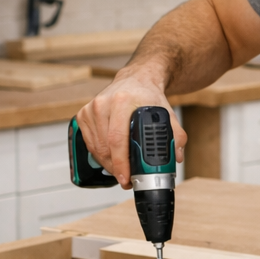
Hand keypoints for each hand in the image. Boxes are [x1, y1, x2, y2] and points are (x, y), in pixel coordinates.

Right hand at [76, 72, 185, 187]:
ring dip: (107, 164)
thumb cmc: (147, 96)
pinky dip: (99, 155)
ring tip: (120, 169)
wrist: (135, 80)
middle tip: (126, 179)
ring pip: (95, 148)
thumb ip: (176, 135)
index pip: (117, 138)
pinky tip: (110, 157)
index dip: (120, 162)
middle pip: (105, 147)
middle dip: (115, 168)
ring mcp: (91, 109)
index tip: (126, 178)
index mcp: (123, 101)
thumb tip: (176, 157)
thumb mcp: (166, 113)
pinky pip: (89, 143)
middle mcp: (104, 103)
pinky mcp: (83, 114)